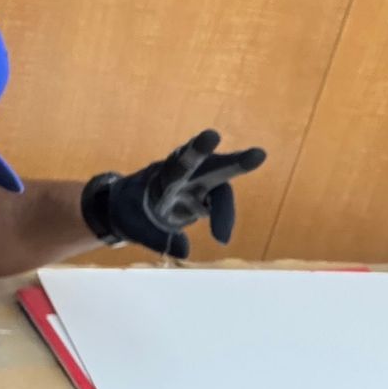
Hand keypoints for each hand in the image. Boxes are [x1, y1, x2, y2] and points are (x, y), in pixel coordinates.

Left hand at [82, 129, 267, 258]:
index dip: (196, 152)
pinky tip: (220, 237)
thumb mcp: (134, 227)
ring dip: (235, 195)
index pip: (181, 164)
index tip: (213, 136)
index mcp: (162, 177)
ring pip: (221, 180)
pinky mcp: (204, 195)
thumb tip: (184, 252)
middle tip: (260, 154)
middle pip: (212, 165)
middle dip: (235, 161)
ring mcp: (196, 183)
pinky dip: (223, 219)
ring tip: (234, 217)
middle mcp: (184, 175)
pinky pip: (219, 204)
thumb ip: (158, 239)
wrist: (128, 206)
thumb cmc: (129, 212)